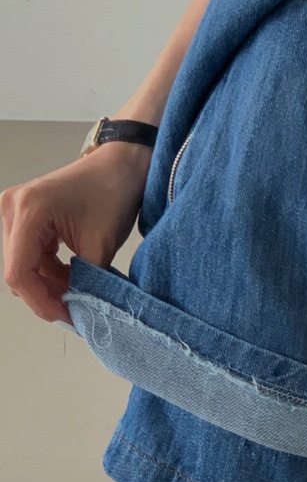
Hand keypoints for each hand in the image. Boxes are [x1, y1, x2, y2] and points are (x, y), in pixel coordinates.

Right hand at [1, 142, 152, 325]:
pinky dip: (50, 271)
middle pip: (18, 271)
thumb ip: (85, 281)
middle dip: (46, 294)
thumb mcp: (100, 245)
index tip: (68, 317)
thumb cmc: (113, 193)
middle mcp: (12, 208)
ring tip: (80, 291)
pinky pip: (30, 255)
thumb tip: (78, 312)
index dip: (41, 302)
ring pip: (23, 266)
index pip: (19, 273)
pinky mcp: (24, 216)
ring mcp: (15, 211)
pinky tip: (73, 277)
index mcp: (28, 211)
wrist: (121, 164)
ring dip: (49, 284)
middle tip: (77, 309)